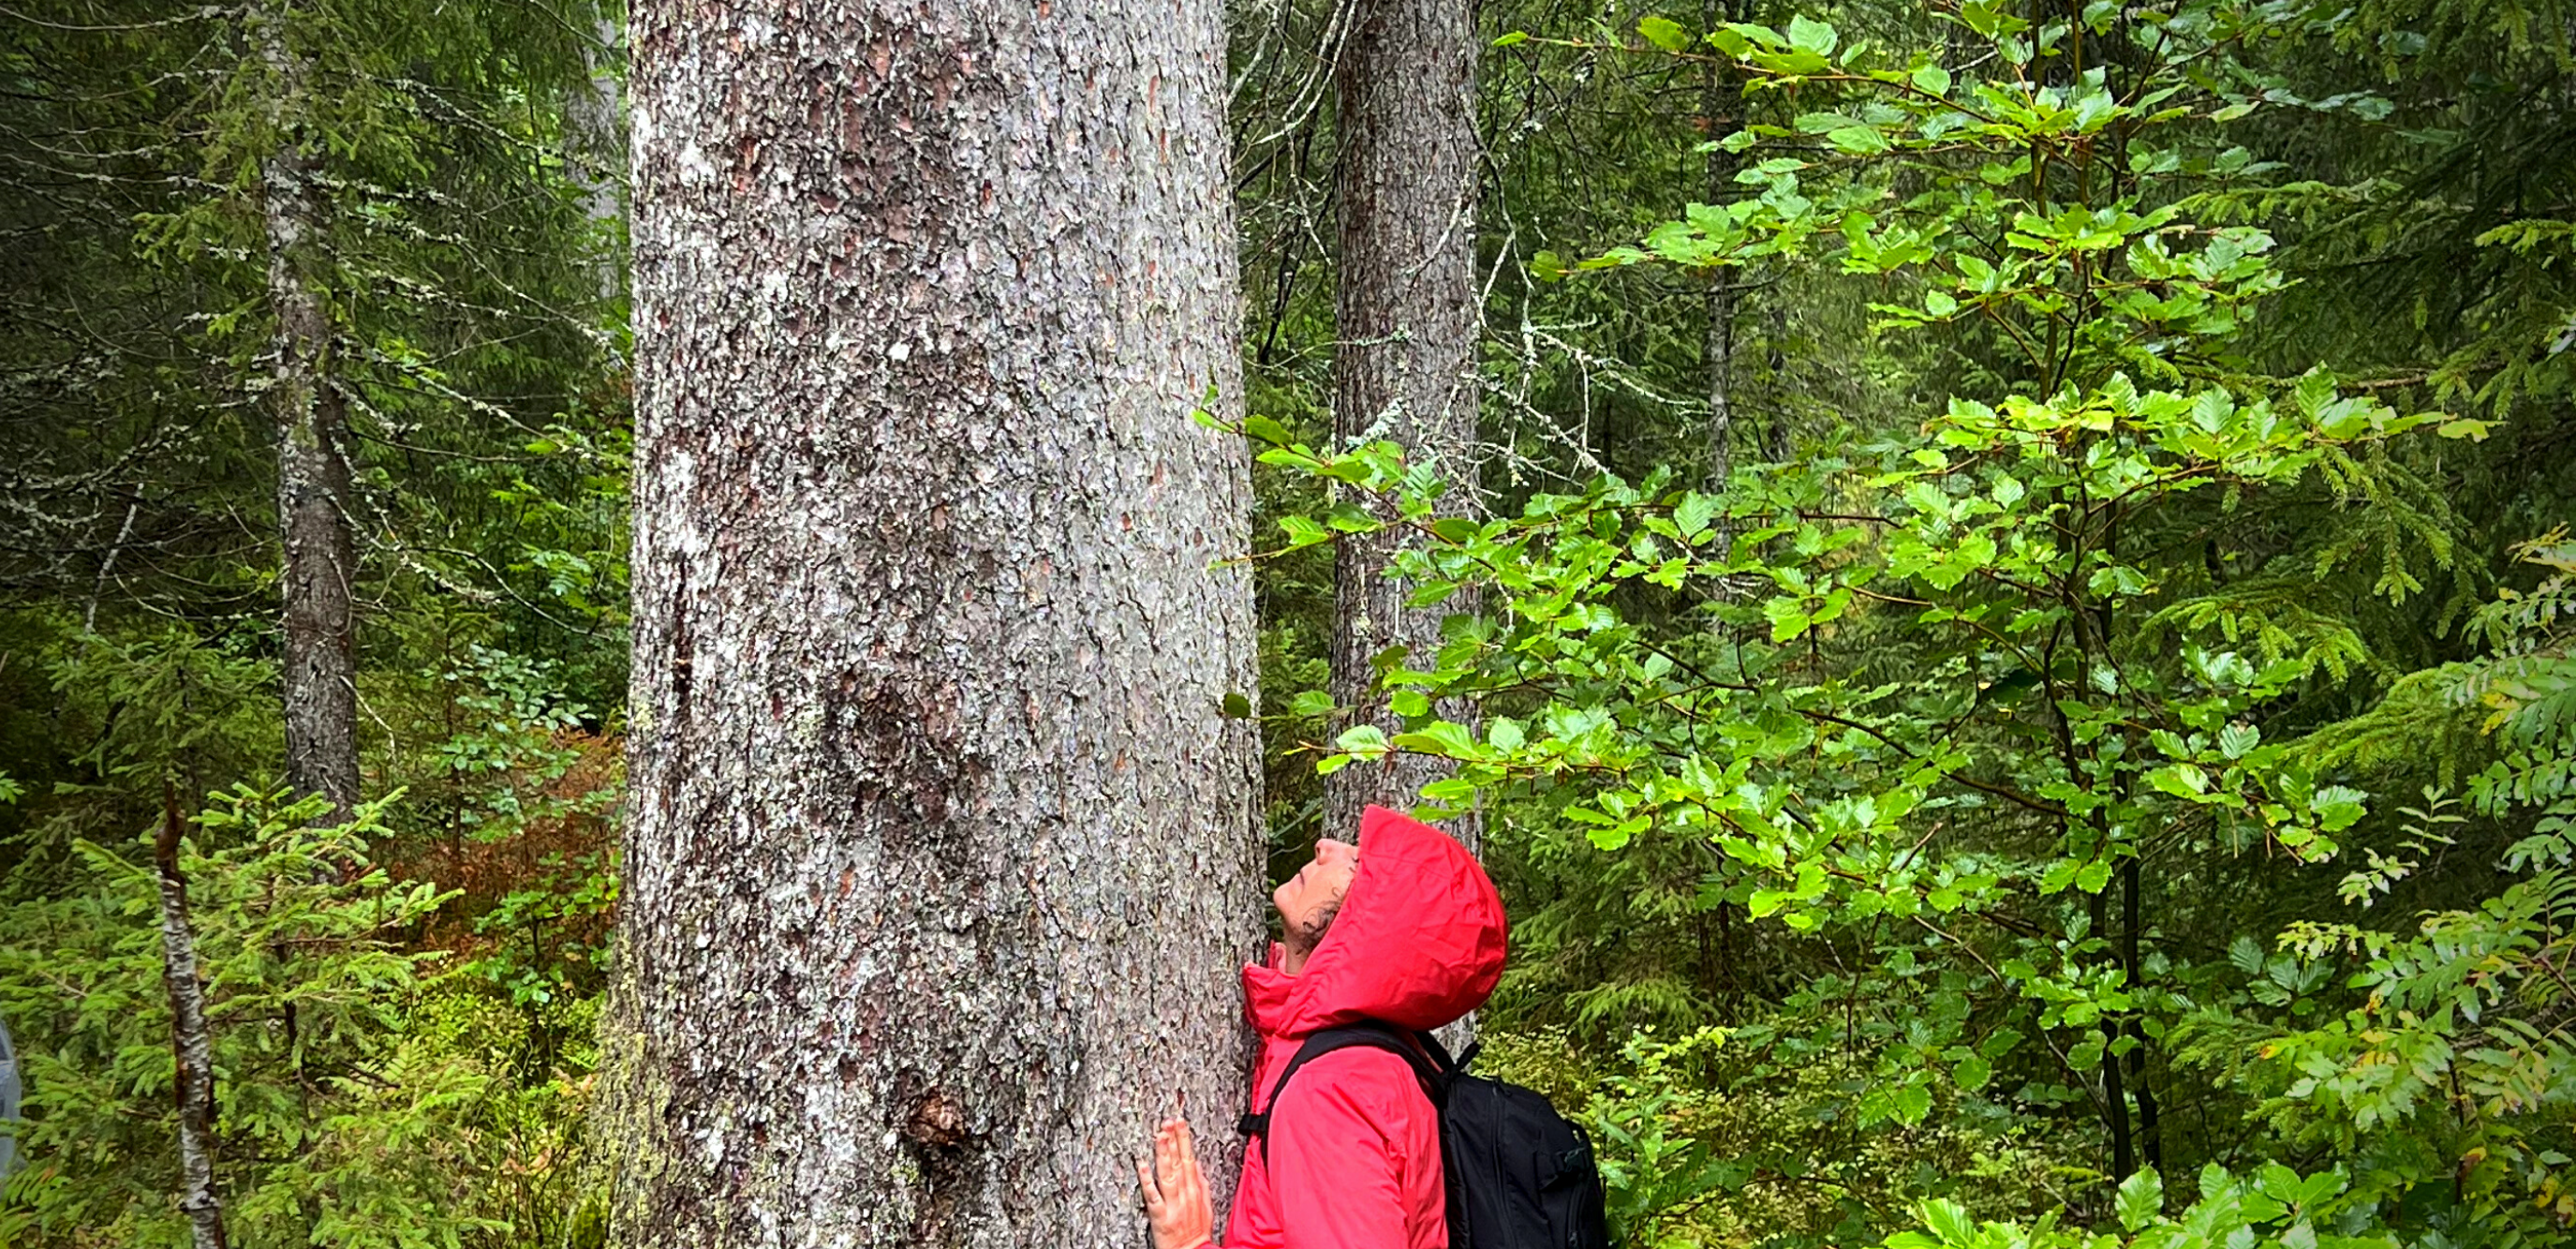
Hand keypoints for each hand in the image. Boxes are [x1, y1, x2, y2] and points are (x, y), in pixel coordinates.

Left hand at [1137, 1116, 1213, 1248]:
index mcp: (1195, 1190)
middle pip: (1180, 1163)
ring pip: (1168, 1174)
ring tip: (1160, 1135)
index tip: (1181, 1122)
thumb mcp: (1206, 1206)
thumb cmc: (1198, 1232)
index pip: (1190, 1158)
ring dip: (1164, 1154)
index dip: (1185, 1140)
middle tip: (1169, 1121)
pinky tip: (1143, 1166)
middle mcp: (1184, 1194)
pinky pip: (1153, 1195)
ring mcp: (1172, 1204)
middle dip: (1175, 1140)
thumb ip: (1201, 1184)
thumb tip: (1197, 1164)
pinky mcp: (1160, 1215)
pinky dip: (1148, 1180)